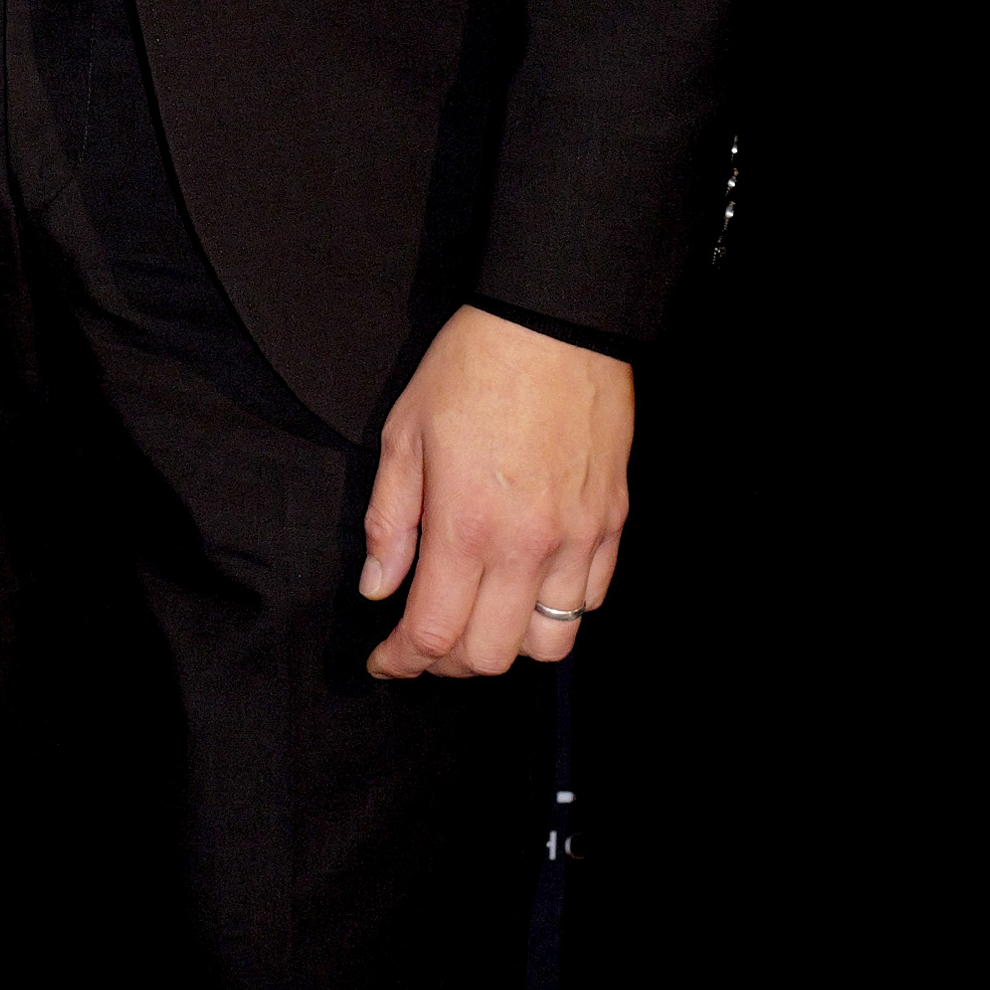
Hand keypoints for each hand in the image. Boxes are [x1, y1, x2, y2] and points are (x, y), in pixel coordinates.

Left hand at [358, 307, 630, 678]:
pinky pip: (590, 601)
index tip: (385, 661)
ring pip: (550, 645)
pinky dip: (555, 612)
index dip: (402, 660)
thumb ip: (389, 520)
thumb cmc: (471, 368)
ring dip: (508, 647)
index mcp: (465, 526)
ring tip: (480, 620)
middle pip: (490, 656)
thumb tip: (378, 588)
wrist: (554, 325)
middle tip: (424, 642)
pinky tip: (526, 588)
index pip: (433, 633)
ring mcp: (576, 540)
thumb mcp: (404, 433)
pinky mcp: (610, 525)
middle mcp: (526, 547)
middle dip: (448, 664)